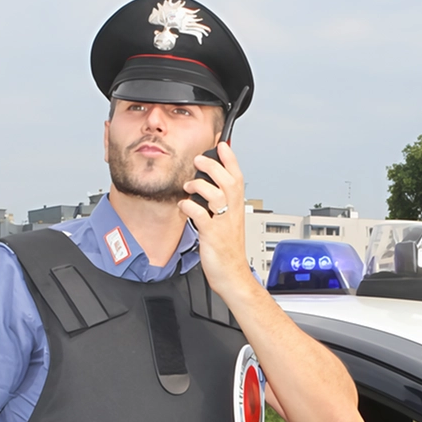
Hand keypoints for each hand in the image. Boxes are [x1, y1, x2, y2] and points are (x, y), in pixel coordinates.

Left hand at [178, 142, 254, 295]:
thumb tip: (209, 187)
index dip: (230, 160)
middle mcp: (232, 213)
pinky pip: (201, 215)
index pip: (238, 177)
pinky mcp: (212, 236)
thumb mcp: (228, 223)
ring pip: (216, 195)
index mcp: (237, 208)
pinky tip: (184, 206)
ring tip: (189, 186)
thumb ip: (221, 204)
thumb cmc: (229, 251)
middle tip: (198, 160)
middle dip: (213, 166)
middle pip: (228, 181)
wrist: (233, 276)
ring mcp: (223, 224)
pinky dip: (190, 207)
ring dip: (200, 186)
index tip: (222, 145)